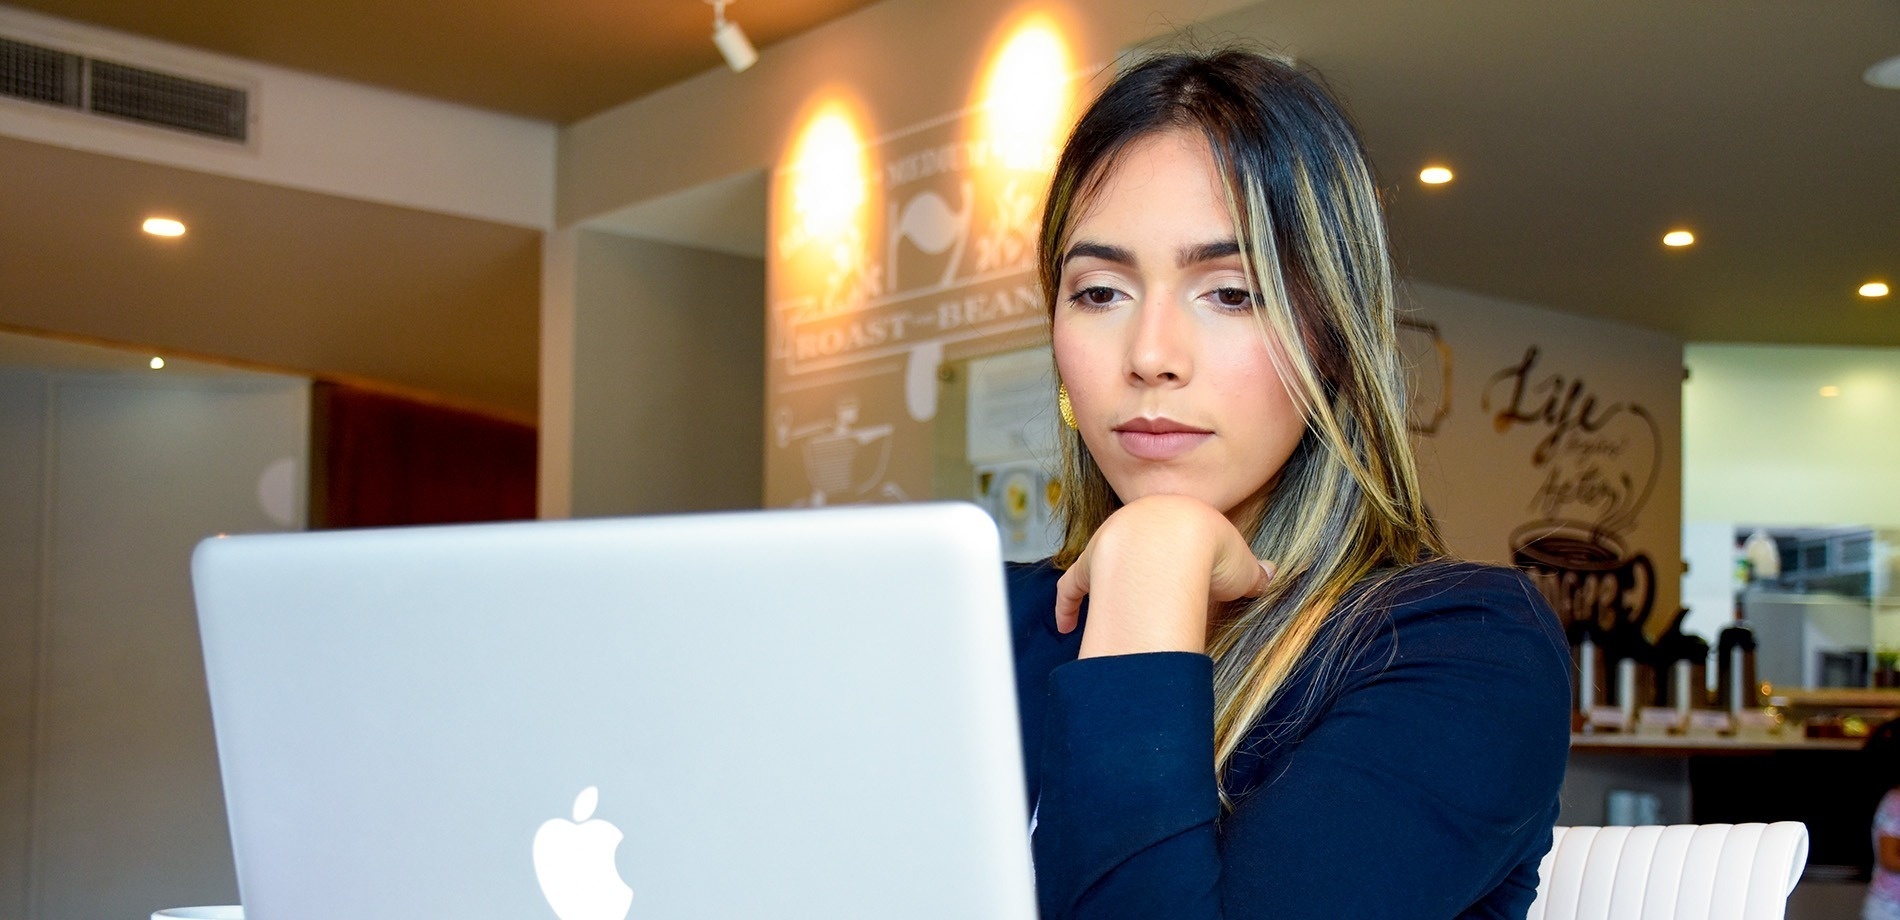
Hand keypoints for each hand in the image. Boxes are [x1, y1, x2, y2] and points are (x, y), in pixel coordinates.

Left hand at [1054, 494, 1275, 657]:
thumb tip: (1269, 575)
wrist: (1171, 546)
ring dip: (1110, 582)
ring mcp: (1110, 542)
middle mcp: (1139, 520)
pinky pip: (1073, 585)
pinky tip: (1066, 624)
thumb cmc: (1211, 553)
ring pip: (1107, 560)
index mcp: (1179, 514)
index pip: (1184, 534)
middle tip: (1164, 591)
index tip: (1197, 576)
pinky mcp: (1090, 566)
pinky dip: (1068, 605)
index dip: (1193, 557)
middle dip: (1152, 564)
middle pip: (1144, 543)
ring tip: (1118, 609)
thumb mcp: (1242, 565)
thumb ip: (1253, 572)